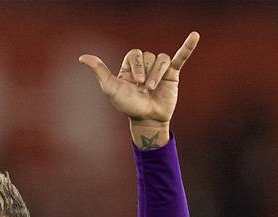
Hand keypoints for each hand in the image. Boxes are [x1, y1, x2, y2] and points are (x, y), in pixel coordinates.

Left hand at [79, 32, 199, 147]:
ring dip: (157, 73)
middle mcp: (145, 65)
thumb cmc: (128, 106)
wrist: (147, 120)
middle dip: (147, 72)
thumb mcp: (111, 88)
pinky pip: (180, 57)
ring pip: (161, 59)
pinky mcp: (172, 75)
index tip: (135, 82)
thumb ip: (100, 71)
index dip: (136, 66)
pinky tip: (195, 36)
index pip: (134, 53)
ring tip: (153, 89)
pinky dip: (188, 47)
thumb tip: (82, 57)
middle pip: (148, 56)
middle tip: (144, 89)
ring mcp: (159, 69)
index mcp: (130, 66)